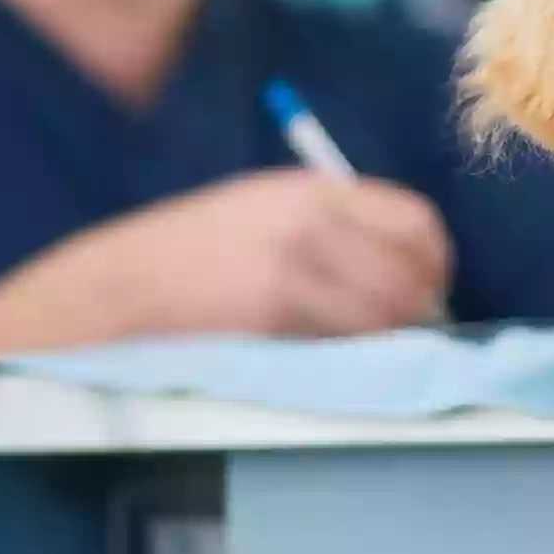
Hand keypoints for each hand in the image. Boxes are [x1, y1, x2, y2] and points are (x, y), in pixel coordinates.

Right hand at [12, 169, 451, 338]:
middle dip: (424, 308)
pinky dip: (359, 358)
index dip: (436, 260)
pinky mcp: (273, 315)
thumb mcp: (264, 212)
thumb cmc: (191, 254)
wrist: (117, 288)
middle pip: (410, 271)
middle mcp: (310, 220)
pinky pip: (344, 343)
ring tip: (384, 352)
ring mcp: (292, 268)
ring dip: (397, 340)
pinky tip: (345, 363)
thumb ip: (333, 227)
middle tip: (419, 332)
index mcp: (312, 190)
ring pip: (386, 313)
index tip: (431, 287)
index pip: (415, 219)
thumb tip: (404, 267)